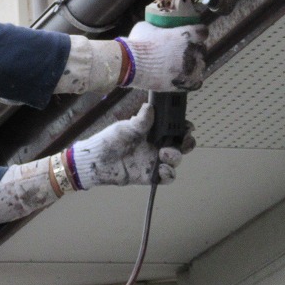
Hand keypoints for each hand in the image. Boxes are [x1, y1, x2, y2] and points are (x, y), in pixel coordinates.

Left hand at [69, 103, 194, 186]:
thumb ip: (140, 121)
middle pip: (181, 145)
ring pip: (176, 160)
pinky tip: (162, 168)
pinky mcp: (151, 175)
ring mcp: (155, 161)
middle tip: (184, 141)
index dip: (184, 127)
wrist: (96, 161)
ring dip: (176, 156)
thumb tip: (150, 107)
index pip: (175, 128)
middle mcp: (157, 145)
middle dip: (187, 143)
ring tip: (164, 153)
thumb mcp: (125, 128)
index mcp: (153, 131)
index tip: (188, 126)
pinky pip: (167, 177)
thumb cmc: (110, 140)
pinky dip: (169, 173)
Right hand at [120, 21, 206, 91]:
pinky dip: (192, 79)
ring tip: (183, 65)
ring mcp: (189, 69)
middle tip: (183, 50)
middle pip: (202, 49)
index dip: (198, 32)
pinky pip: (196, 82)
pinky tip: (185, 77)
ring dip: (194, 64)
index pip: (203, 31)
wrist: (131, 65)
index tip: (193, 33)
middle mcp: (192, 51)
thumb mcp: (146, 27)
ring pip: (200, 66)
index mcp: (187, 34)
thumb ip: (157, 27)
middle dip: (194, 49)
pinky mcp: (183, 83)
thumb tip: (154, 27)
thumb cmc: (139, 44)